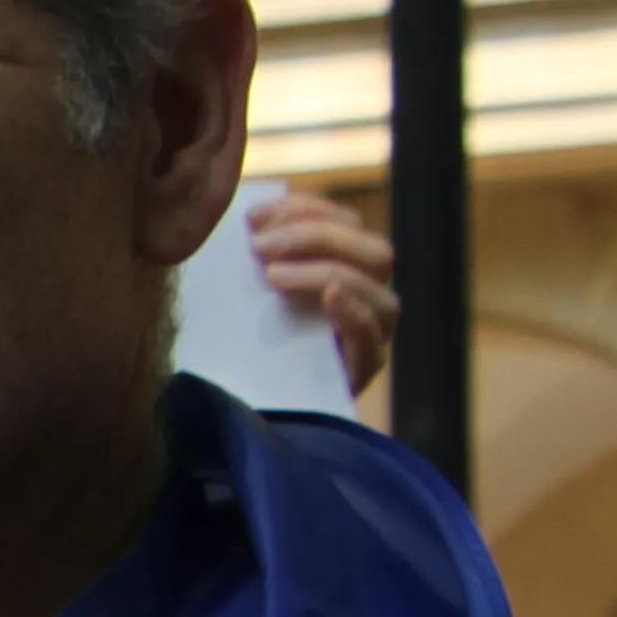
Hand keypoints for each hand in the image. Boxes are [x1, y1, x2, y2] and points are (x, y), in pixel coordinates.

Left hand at [245, 188, 394, 401]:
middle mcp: (366, 296)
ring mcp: (371, 332)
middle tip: (259, 246)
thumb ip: (255, 255)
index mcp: (342, 267)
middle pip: (372, 247)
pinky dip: (352, 308)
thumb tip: (245, 216)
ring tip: (272, 275)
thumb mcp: (246, 291)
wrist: (238, 408)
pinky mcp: (363, 367)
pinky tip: (327, 296)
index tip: (254, 216)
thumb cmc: (240, 342)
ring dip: (324, 267)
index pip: (345, 222)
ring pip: (378, 281)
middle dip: (315, 234)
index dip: (304, 208)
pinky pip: (371, 331)